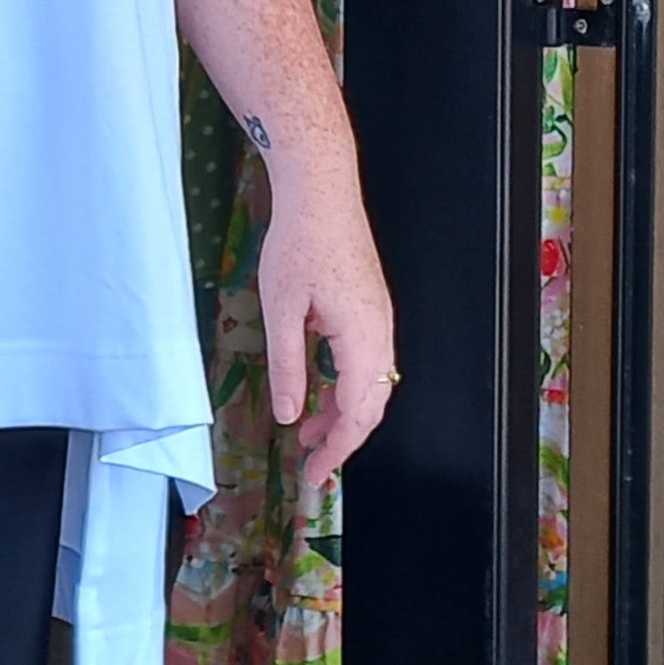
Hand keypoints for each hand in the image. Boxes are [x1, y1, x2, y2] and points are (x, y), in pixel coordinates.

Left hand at [256, 180, 396, 485]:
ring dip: (342, 411)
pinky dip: (345, 385)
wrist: (321, 190)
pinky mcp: (371, 307)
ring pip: (370, 383)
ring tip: (308, 430)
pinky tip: (318, 387)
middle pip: (372, 404)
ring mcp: (380, 319)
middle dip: (343, 439)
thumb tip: (292, 415)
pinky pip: (366, 361)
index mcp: (363, 339)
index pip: (357, 413)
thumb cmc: (298, 243)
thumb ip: (289, 365)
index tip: (315, 474)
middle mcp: (381, 333)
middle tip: (312, 464)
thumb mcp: (282, 309)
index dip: (337, 450)